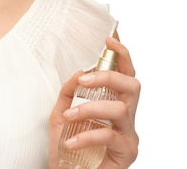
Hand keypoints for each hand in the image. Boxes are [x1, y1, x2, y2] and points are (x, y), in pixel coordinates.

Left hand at [49, 37, 139, 167]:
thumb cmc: (66, 144)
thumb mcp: (60, 113)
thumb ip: (68, 92)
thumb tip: (79, 72)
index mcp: (112, 103)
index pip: (125, 75)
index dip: (122, 55)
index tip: (108, 39)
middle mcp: (126, 116)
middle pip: (133, 86)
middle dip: (108, 76)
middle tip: (84, 80)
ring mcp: (128, 135)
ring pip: (120, 109)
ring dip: (90, 108)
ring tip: (69, 115)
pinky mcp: (126, 153)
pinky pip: (110, 136)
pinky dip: (86, 136)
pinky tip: (70, 142)